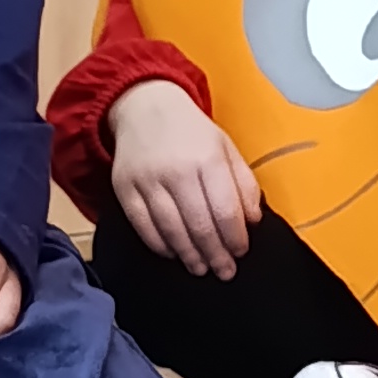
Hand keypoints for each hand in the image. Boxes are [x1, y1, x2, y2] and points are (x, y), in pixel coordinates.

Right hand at [109, 77, 259, 279]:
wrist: (144, 106)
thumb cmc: (191, 132)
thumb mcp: (226, 148)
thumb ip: (243, 184)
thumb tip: (252, 221)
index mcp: (208, 159)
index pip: (226, 211)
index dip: (235, 239)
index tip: (240, 252)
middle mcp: (177, 171)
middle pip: (199, 226)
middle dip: (215, 255)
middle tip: (224, 272)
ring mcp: (148, 180)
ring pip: (171, 230)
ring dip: (189, 256)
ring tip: (201, 269)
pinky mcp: (125, 188)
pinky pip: (143, 226)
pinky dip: (160, 245)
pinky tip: (174, 253)